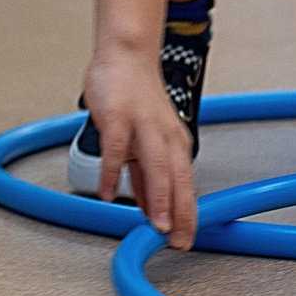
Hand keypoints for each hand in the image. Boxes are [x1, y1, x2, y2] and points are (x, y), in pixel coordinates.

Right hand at [79, 50, 199, 247]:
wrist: (126, 55)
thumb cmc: (138, 98)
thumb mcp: (147, 140)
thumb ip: (145, 175)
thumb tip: (148, 207)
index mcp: (176, 142)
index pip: (185, 184)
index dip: (187, 213)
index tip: (186, 238)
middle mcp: (165, 135)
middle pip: (177, 178)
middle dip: (179, 212)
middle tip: (176, 239)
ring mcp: (142, 125)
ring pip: (155, 165)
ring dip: (157, 197)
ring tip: (154, 224)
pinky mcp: (118, 116)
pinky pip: (116, 150)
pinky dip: (112, 173)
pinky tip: (108, 193)